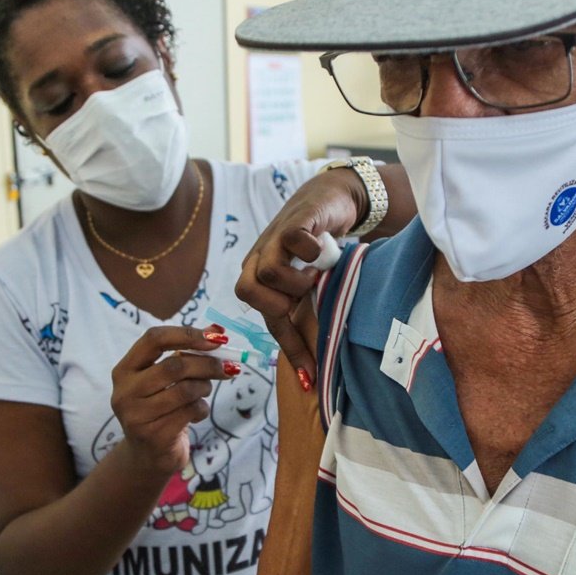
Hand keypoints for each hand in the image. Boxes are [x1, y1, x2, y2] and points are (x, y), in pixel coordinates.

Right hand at [110, 325, 232, 477]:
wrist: (147, 457)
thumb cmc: (159, 410)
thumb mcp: (164, 381)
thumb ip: (184, 354)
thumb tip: (217, 330)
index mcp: (125, 370)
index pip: (153, 339)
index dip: (187, 334)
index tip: (216, 337)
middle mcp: (125, 391)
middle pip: (174, 366)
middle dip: (207, 364)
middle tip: (227, 367)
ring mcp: (137, 416)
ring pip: (185, 390)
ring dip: (204, 387)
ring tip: (205, 390)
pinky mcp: (154, 436)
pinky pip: (190, 412)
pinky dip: (202, 409)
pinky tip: (197, 413)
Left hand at [235, 169, 365, 384]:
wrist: (329, 200)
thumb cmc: (317, 247)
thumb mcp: (309, 282)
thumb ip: (304, 309)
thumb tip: (316, 360)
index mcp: (260, 279)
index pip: (268, 319)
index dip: (290, 348)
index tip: (311, 374)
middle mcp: (260, 259)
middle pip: (246, 293)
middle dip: (278, 306)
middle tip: (304, 300)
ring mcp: (273, 239)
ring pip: (268, 272)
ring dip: (297, 281)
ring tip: (315, 274)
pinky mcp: (293, 221)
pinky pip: (294, 241)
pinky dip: (310, 252)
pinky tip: (321, 251)